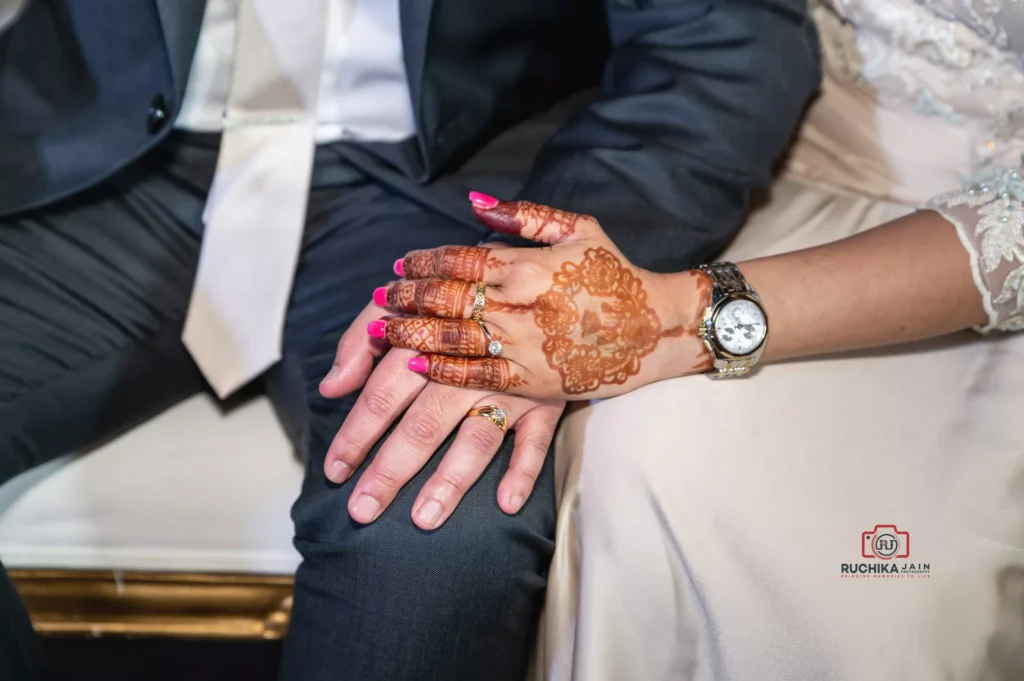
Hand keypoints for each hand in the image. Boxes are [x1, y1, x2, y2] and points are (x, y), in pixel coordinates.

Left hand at [320, 288, 565, 529]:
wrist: (537, 273)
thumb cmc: (456, 291)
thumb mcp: (405, 297)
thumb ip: (361, 338)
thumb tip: (330, 388)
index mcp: (428, 338)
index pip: (384, 392)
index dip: (357, 432)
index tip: (334, 470)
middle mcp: (467, 365)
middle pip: (425, 423)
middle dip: (391, 469)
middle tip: (363, 510)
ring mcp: (510, 384)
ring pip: (477, 437)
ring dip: (451, 479)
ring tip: (423, 519)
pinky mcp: (545, 397)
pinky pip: (537, 438)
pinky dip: (525, 470)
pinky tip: (506, 504)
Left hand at [374, 193, 714, 399]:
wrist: (655, 327)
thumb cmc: (617, 274)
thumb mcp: (578, 229)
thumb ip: (525, 215)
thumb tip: (476, 201)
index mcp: (527, 264)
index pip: (459, 259)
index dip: (423, 262)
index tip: (402, 266)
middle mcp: (518, 303)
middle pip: (446, 298)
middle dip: (407, 298)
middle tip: (384, 298)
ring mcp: (523, 344)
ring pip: (452, 337)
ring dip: (412, 332)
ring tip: (385, 330)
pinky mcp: (532, 380)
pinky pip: (477, 376)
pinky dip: (444, 369)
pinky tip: (418, 363)